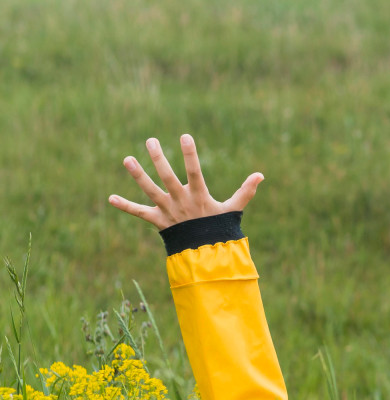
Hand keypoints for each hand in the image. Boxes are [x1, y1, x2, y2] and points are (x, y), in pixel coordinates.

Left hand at [109, 134, 263, 229]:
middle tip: (150, 140)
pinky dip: (125, 206)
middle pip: (167, 177)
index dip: (190, 154)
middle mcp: (180, 202)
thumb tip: (261, 175)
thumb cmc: (219, 228)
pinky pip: (139, 213)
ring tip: (127, 159)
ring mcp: (167, 211)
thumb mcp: (233, 209)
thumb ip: (245, 191)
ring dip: (138, 176)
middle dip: (158, 159)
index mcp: (199, 196)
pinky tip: (110, 198)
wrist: (206, 254)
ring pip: (150, 191)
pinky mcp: (157, 220)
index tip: (184, 136)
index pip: (194, 172)